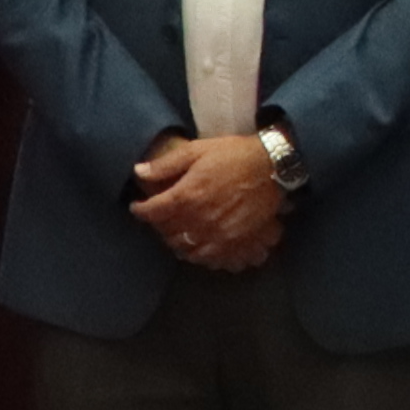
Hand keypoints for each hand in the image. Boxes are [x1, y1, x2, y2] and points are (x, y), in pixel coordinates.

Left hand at [126, 130, 289, 272]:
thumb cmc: (233, 154)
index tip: (137, 207)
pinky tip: (200, 246)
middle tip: (160, 219)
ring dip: (178, 243)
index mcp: (187, 196)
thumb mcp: (197, 150)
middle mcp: (198, 220)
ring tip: (178, 234)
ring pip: (186, 250)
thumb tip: (138, 171)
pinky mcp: (234, 243)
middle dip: (159, 227)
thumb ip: (166, 164)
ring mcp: (217, 235)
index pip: (153, 212)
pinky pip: (210, 258)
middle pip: (168, 234)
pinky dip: (199, 255)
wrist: (272, 166)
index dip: (140, 210)